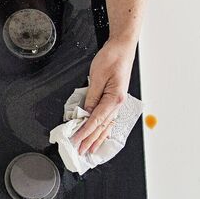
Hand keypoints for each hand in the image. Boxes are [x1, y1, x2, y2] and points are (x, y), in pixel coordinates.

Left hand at [71, 38, 135, 154]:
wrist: (122, 47)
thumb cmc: (112, 58)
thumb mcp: (97, 76)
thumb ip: (91, 97)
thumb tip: (85, 113)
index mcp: (114, 98)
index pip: (96, 120)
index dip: (85, 132)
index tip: (77, 141)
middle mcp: (117, 103)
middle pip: (102, 126)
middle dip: (90, 140)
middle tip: (81, 151)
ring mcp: (117, 101)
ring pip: (106, 124)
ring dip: (97, 137)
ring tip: (90, 149)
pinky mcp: (115, 98)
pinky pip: (108, 118)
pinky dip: (103, 128)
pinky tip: (100, 135)